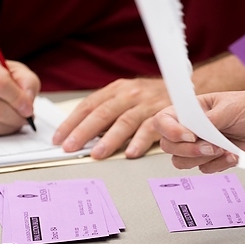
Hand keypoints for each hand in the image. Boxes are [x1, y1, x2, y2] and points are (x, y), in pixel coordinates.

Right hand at [0, 53, 38, 134]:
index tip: (28, 109)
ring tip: (16, 122)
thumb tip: (28, 100)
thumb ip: (28, 83)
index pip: (0, 83)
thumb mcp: (18, 73)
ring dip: (6, 126)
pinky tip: (1, 124)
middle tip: (25, 119)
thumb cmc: (0, 79)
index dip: (17, 100)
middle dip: (14, 117)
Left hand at [52, 78, 169, 158]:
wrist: (185, 88)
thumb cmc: (152, 97)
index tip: (60, 138)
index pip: (88, 106)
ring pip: (124, 121)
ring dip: (109, 139)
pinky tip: (130, 153)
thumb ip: (107, 113)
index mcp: (116, 90)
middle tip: (71, 147)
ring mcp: (146, 104)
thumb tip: (83, 134)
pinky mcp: (163, 115)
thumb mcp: (126, 97)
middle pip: (102, 113)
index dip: (72, 122)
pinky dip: (140, 141)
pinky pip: (150, 129)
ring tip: (97, 153)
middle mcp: (129, 95)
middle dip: (83, 132)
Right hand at [154, 90, 244, 177]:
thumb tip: (194, 132)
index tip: (189, 136)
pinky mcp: (211, 160)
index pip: (163, 120)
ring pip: (182, 162)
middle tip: (210, 146)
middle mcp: (190, 129)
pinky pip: (204, 170)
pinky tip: (233, 154)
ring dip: (203, 158)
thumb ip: (208, 121)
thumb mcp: (229, 108)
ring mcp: (199, 146)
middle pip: (168, 146)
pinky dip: (219, 164)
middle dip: (188, 150)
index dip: (170, 130)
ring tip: (224, 149)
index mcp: (189, 110)